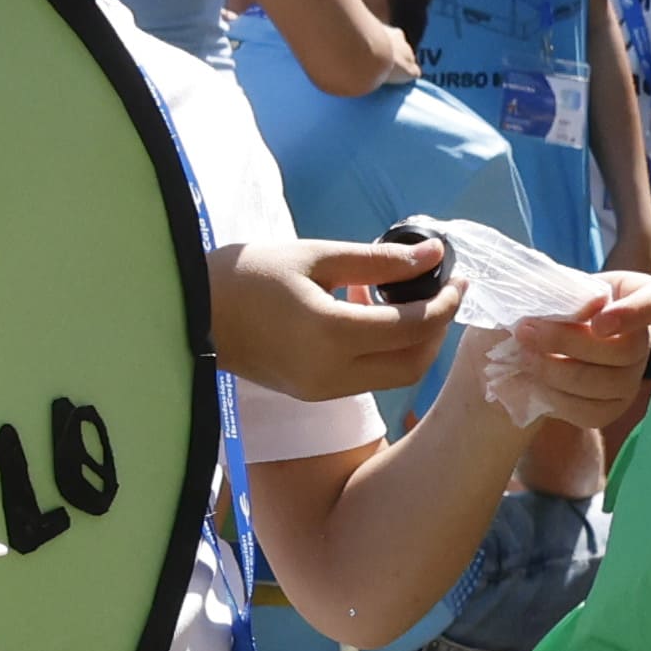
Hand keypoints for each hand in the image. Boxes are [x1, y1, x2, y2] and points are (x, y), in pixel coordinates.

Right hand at [218, 231, 452, 402]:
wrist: (191, 312)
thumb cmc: (248, 274)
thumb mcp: (316, 256)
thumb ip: (379, 260)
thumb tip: (435, 256)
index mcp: (330, 333)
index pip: (412, 326)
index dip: (445, 303)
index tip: (458, 276)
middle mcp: (331, 373)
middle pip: (414, 364)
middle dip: (438, 330)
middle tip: (440, 293)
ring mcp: (321, 390)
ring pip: (394, 376)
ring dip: (412, 343)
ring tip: (402, 300)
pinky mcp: (313, 394)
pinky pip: (367, 377)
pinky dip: (383, 352)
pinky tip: (370, 317)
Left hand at [470, 272, 650, 445]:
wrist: (521, 342)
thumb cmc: (540, 302)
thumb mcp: (544, 284)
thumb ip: (559, 288)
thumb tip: (587, 308)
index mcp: (636, 296)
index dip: (635, 313)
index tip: (598, 322)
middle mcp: (641, 339)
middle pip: (628, 350)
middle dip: (569, 343)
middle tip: (526, 331)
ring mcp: (630, 377)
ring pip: (610, 383)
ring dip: (558, 371)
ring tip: (523, 356)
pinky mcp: (610, 407)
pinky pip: (592, 411)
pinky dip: (558, 398)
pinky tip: (534, 381)